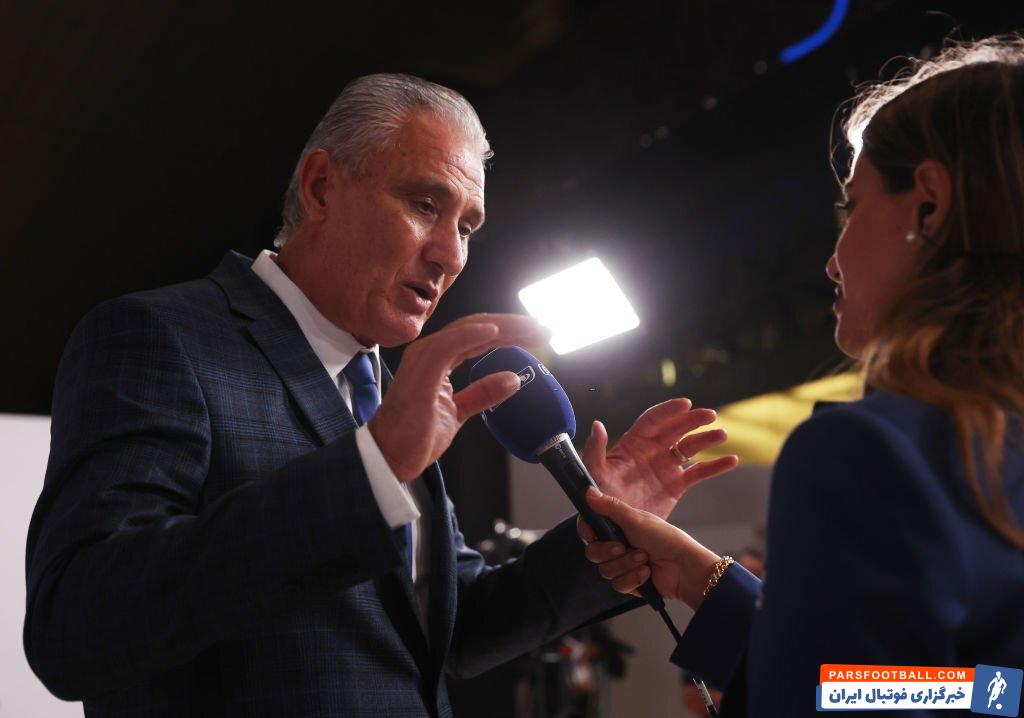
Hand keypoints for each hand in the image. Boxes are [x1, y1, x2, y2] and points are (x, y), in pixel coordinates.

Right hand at [369, 314, 549, 481]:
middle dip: (514, 326)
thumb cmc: (413, 437)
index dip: (509, 333)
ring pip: (468, 330)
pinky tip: (496, 332)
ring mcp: (424, 359)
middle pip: (477, 328)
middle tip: (544, 329)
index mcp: (438, 361)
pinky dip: (472, 335)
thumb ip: (482, 393)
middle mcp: (430, 354)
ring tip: (532, 329)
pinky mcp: (421, 372)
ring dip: (503, 327)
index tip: (537, 335)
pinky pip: (448, 346)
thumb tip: (512, 380)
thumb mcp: (458, 413)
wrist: (388, 458)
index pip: (478, 337)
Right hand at [579, 487, 718, 610]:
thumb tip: (588, 491)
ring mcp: (623, 565)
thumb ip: (609, 507)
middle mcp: (618, 545)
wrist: (685, 567)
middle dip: (608, 551)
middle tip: (623, 547)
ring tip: (644, 558)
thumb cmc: (665, 538)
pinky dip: (633, 578)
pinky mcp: (630, 582)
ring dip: (625, 564)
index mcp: (618, 526)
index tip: (592, 534)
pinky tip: (647, 573)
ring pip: (605, 570)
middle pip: (593, 552)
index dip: (587, 532)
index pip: (590, 529)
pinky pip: (618, 585)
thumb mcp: (635, 519)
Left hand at [581, 399, 738, 518]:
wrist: (613, 526)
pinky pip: (699, 472)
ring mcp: (666, 467)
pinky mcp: (676, 485)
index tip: (686, 404)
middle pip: (676, 429)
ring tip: (722, 433)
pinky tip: (732, 460)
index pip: (653, 420)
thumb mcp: (595, 473)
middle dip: (692, 421)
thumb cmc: (599, 497)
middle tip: (709, 415)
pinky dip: (715, 466)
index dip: (669, 410)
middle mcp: (652, 451)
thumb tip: (597, 424)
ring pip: (690, 448)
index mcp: (633, 444)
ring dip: (706, 439)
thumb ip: (595, 450)